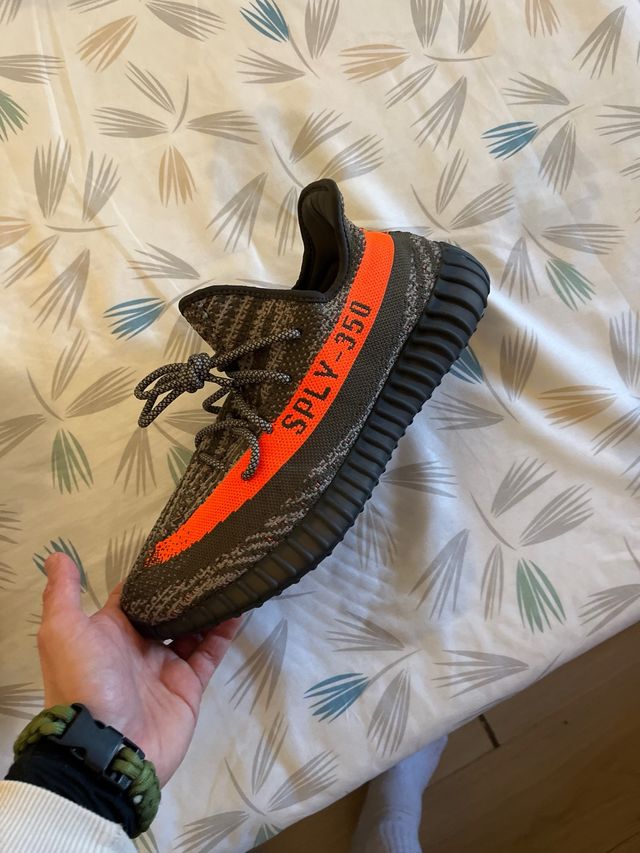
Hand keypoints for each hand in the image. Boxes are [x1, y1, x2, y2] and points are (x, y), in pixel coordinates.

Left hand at [37, 552, 240, 785]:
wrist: (107, 749)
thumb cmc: (84, 682)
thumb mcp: (63, 632)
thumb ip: (63, 593)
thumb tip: (57, 555)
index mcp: (109, 632)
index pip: (133, 597)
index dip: (151, 575)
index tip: (175, 548)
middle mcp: (138, 647)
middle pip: (167, 611)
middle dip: (186, 589)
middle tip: (211, 559)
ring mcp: (166, 666)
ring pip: (192, 628)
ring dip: (208, 606)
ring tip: (229, 578)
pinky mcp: (188, 686)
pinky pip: (210, 652)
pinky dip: (225, 632)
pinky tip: (239, 608)